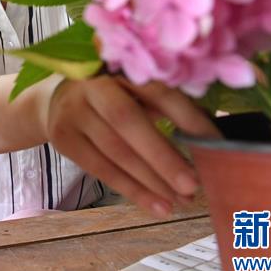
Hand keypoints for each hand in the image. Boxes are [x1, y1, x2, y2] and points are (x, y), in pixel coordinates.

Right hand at [41, 74, 221, 217]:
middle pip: (127, 121)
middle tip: (193, 184)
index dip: (187, 117)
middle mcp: (91, 84)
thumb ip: (166, 103)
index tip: (215, 144)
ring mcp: (72, 111)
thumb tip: (212, 135)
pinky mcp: (63, 138)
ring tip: (181, 201)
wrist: (55, 101)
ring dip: (151, 180)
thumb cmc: (112, 95)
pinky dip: (132, 190)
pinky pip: (101, 169)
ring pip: (115, 150)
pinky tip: (157, 205)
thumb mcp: (135, 88)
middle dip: (163, 156)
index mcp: (119, 65)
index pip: (156, 90)